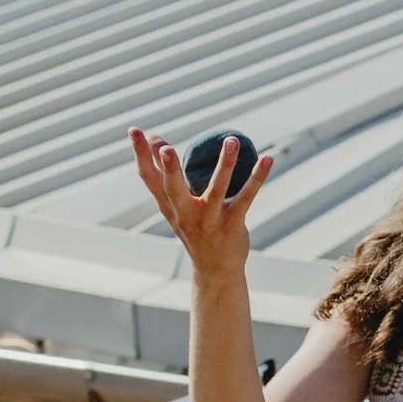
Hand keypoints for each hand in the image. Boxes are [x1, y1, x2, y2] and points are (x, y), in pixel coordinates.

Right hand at [129, 127, 274, 278]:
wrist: (214, 271)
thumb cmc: (194, 231)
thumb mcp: (175, 208)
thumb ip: (166, 178)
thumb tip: (159, 144)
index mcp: (169, 207)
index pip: (149, 178)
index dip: (141, 155)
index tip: (134, 130)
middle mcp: (185, 214)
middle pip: (173, 189)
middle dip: (169, 170)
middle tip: (165, 148)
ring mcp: (209, 220)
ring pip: (217, 189)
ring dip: (225, 164)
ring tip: (231, 140)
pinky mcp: (232, 224)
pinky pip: (246, 197)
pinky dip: (257, 177)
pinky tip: (268, 158)